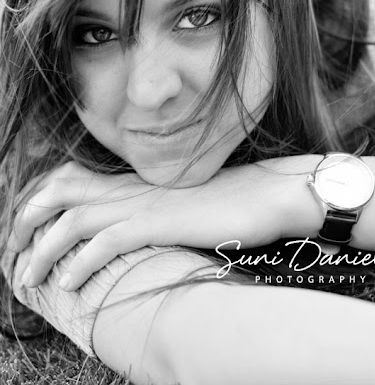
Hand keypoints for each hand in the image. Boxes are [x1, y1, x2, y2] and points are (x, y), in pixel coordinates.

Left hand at [10, 157, 319, 290]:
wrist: (263, 194)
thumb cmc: (228, 201)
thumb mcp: (179, 202)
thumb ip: (148, 209)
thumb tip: (127, 228)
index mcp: (134, 180)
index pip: (72, 178)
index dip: (40, 198)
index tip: (24, 227)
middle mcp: (132, 187)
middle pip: (61, 192)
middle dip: (27, 220)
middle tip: (11, 251)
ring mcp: (143, 203)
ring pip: (74, 220)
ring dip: (44, 250)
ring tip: (29, 277)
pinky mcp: (158, 222)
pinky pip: (105, 241)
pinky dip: (80, 263)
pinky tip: (69, 283)